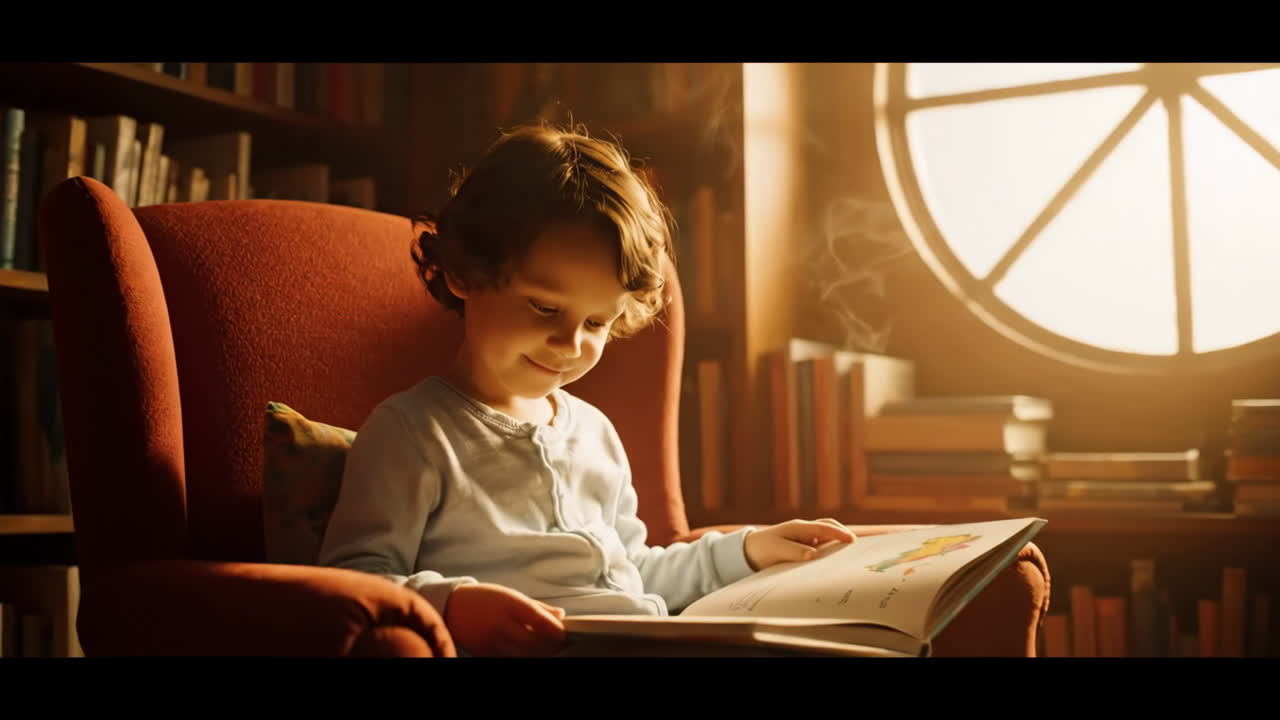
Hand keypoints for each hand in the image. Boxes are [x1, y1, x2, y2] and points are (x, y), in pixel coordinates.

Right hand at [444, 582, 567, 656]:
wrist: (452, 606)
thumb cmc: (485, 598)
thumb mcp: (511, 595)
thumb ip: (537, 606)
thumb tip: (561, 615)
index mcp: (510, 603)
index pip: (538, 619)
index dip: (555, 630)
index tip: (565, 634)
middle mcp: (501, 622)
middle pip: (533, 641)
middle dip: (550, 645)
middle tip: (562, 645)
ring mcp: (492, 640)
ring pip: (522, 654)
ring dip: (538, 654)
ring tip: (547, 650)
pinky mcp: (485, 652)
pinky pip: (508, 659)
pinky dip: (521, 657)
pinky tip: (528, 653)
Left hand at [743, 518, 855, 570]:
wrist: (748, 551)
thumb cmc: (762, 549)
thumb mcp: (777, 551)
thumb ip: (795, 552)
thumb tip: (814, 554)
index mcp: (798, 527)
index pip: (823, 527)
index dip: (839, 533)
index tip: (851, 540)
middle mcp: (803, 530)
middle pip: (828, 527)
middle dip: (842, 533)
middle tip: (855, 546)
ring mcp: (803, 537)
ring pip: (825, 536)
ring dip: (836, 542)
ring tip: (848, 555)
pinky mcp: (802, 546)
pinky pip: (819, 545)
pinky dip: (828, 550)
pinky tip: (833, 561)